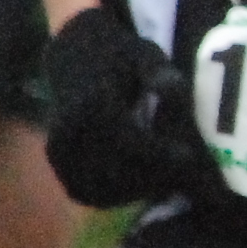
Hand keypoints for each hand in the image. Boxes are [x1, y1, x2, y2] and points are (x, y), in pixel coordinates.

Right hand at [42, 9, 226, 208]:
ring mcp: (59, 151)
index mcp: (90, 105)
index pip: (128, 141)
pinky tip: (139, 183)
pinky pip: (86, 191)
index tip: (188, 156)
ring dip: (134, 189)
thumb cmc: (118, 55)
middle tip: (181, 173)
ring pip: (100, 187)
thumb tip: (170, 86)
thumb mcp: (144, 54)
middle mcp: (69, 132)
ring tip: (163, 177)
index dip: (160, 153)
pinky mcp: (58, 164)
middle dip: (152, 176)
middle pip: (116, 170)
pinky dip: (113, 193)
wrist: (73, 57)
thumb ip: (159, 71)